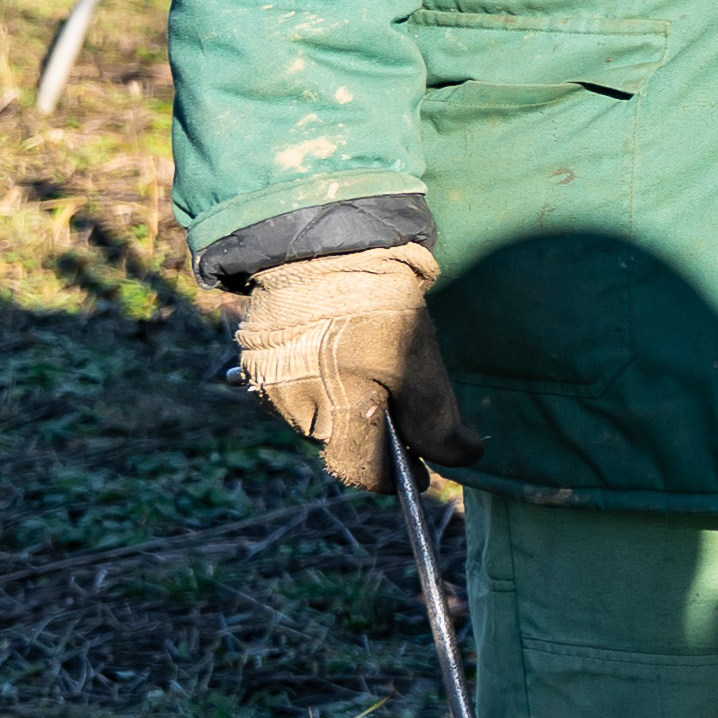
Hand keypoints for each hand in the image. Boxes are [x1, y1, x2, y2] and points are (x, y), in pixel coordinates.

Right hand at [233, 241, 474, 489]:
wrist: (316, 241)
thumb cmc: (373, 304)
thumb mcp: (418, 364)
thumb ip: (437, 422)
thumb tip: (461, 458)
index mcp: (333, 416)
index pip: (362, 472)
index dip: (395, 476)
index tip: (421, 471)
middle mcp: (293, 410)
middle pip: (340, 440)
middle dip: (373, 428)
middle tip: (401, 393)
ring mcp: (269, 385)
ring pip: (318, 412)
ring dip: (346, 399)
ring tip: (368, 357)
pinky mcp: (256, 359)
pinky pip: (295, 385)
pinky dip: (322, 376)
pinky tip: (340, 345)